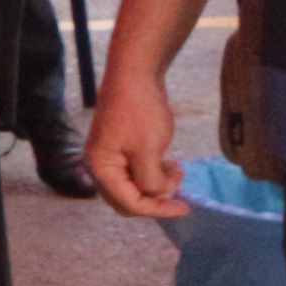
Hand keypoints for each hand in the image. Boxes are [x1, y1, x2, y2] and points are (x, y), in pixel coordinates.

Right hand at [87, 70, 188, 218]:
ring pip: (133, 188)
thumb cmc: (139, 112)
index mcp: (101, 169)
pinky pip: (135, 173)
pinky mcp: (119, 150)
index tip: (185, 207)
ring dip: (157, 186)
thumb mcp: (148, 151)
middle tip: (180, 189)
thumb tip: (158, 195)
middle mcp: (99, 167)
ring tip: (178, 171)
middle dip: (155, 199)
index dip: (158, 209)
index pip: (129, 203)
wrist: (135, 76)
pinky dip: (153, 174)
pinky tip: (169, 163)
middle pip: (127, 200)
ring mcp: (109, 158)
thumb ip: (151, 181)